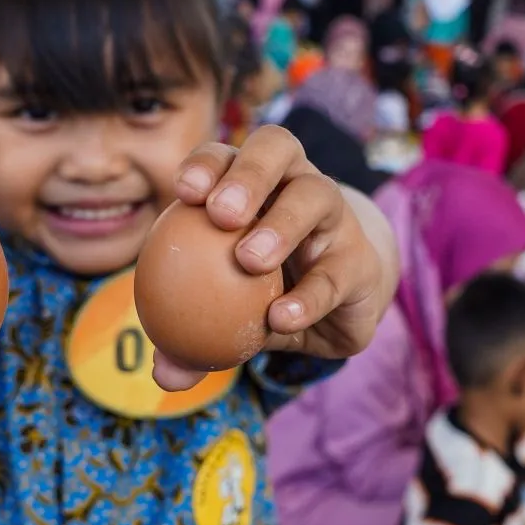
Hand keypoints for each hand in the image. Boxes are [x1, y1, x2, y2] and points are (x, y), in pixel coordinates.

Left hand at [153, 126, 391, 390]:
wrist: (335, 311)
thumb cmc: (261, 296)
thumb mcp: (222, 314)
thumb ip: (191, 339)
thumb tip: (163, 376)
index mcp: (248, 184)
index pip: (225, 155)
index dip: (206, 164)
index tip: (183, 193)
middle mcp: (293, 184)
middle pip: (277, 148)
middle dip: (248, 174)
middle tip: (220, 214)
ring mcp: (333, 216)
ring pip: (316, 194)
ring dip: (281, 224)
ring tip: (249, 261)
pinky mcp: (361, 260)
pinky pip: (336, 273)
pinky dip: (308, 295)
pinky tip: (281, 318)